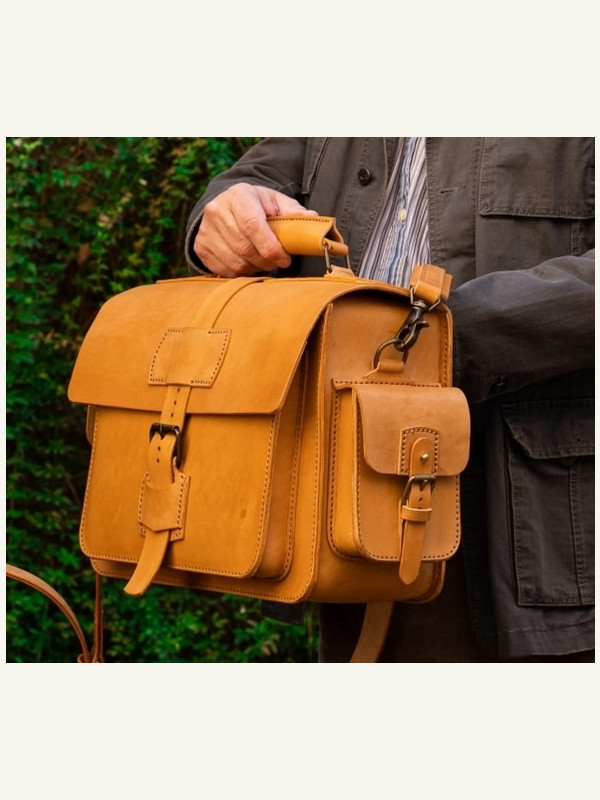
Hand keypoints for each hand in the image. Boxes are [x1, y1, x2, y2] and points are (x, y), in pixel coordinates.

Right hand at [193, 182, 317, 276]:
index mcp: (239, 195)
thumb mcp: (276, 203)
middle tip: (277, 262)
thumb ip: (295, 213)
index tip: (285, 259)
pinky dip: (241, 272)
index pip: (253, 226)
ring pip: (236, 262)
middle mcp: (217, 210)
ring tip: (263, 261)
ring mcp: (205, 230)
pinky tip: (248, 263)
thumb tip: (315, 221)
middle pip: (245, 248)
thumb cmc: (258, 206)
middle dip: (267, 261)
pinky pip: (224, 271)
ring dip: (255, 268)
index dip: (271, 248)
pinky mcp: (201, 247)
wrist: (226, 205)